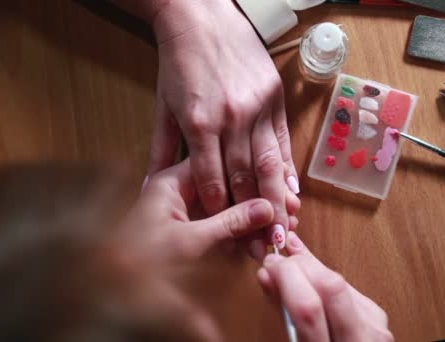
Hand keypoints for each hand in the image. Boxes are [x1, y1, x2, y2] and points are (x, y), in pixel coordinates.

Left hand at [128, 159, 275, 259]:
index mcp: (172, 181)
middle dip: (259, 198)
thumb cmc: (137, 261)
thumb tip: (266, 209)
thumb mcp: (189, 241)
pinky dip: (245, 230)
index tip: (277, 187)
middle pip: (229, 185)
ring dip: (256, 216)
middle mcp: (181, 190)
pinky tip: (266, 236)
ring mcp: (189, 210)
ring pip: (231, 205)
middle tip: (289, 208)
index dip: (250, 175)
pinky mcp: (194, 228)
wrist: (113, 290)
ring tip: (286, 223)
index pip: (218, 164)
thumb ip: (229, 223)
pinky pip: (226, 222)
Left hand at [148, 1, 297, 241]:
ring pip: (270, 163)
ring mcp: (257, 107)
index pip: (213, 181)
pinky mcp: (274, 98)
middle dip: (255, 217)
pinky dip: (289, 168)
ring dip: (278, 200)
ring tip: (285, 227)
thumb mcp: (162, 106)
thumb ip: (159, 150)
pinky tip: (293, 191)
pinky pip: (283, 140)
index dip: (221, 212)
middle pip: (246, 179)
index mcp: (199, 123)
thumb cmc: (177, 64)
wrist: (202, 17)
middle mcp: (232, 119)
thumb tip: (151, 188)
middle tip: (264, 247)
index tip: (228, 237)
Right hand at [257, 232, 393, 341]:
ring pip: (342, 282)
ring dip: (313, 267)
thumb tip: (268, 276)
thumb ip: (284, 316)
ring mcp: (376, 329)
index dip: (286, 277)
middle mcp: (361, 341)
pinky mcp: (380, 319)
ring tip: (292, 261)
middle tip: (279, 260)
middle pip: (332, 286)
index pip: (309, 307)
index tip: (269, 264)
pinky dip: (325, 278)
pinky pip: (350, 289)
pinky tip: (311, 274)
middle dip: (300, 265)